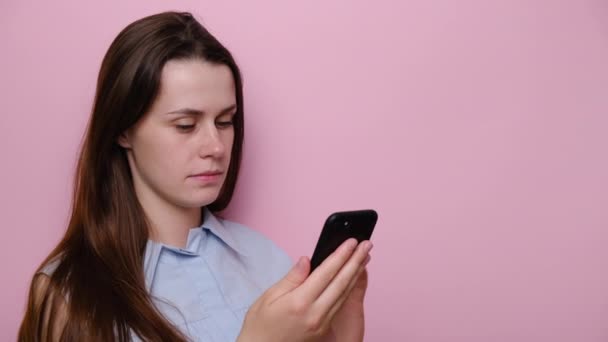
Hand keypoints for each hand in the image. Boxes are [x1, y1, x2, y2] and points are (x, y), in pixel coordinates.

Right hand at [236, 238, 372, 341]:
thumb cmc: (259, 326)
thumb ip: (291, 278)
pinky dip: (349, 289)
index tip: (351, 241)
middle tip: (366, 245)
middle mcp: (315, 314)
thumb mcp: (268, 298)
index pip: (326, 273)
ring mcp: (322, 324)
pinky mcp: (324, 331)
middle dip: (355, 261)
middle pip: (341, 282)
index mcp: (299, 303)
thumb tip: (306, 260)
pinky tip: (353, 278)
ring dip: (356, 273)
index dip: (340, 255)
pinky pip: (339, 305)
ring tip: (364, 257)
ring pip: (344, 294)